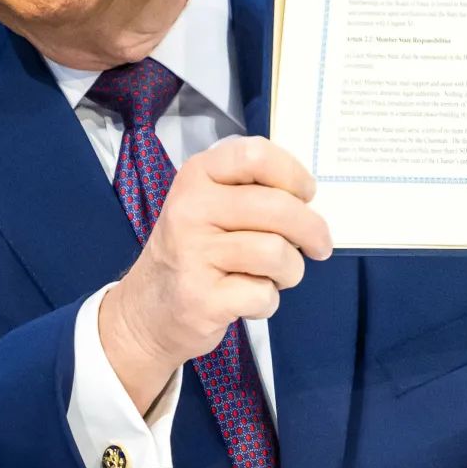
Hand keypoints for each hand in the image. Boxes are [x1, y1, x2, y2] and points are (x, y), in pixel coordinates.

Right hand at [98, 136, 332, 412]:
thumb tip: (308, 200)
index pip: (255, 155)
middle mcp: (191, 209)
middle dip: (312, 230)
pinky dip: (267, 301)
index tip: (306, 195)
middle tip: (320, 246)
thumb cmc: (194, 251)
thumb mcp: (211, 206)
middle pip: (278, 207)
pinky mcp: (201, 298)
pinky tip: (248, 299)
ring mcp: (193, 254)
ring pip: (277, 253)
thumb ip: (253, 192)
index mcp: (197, 176)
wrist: (146, 312)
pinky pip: (263, 294)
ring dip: (291, 270)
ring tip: (276, 275)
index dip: (293, 174)